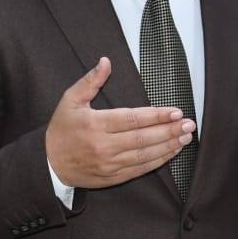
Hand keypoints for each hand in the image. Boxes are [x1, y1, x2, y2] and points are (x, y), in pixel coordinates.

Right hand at [45, 58, 196, 188]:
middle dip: (169, 130)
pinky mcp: (113, 176)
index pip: (132, 119)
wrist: (49, 164)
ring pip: (145, 155)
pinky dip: (158, 161)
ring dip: (168, 146)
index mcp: (95, 124)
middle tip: (188, 124)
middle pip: (143, 138)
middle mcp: (104, 145)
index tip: (175, 111)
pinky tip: (171, 152)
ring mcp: (109, 163)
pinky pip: (140, 169)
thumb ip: (90, 81)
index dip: (156, 115)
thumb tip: (106, 62)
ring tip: (185, 137)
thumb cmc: (61, 130)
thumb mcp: (70, 100)